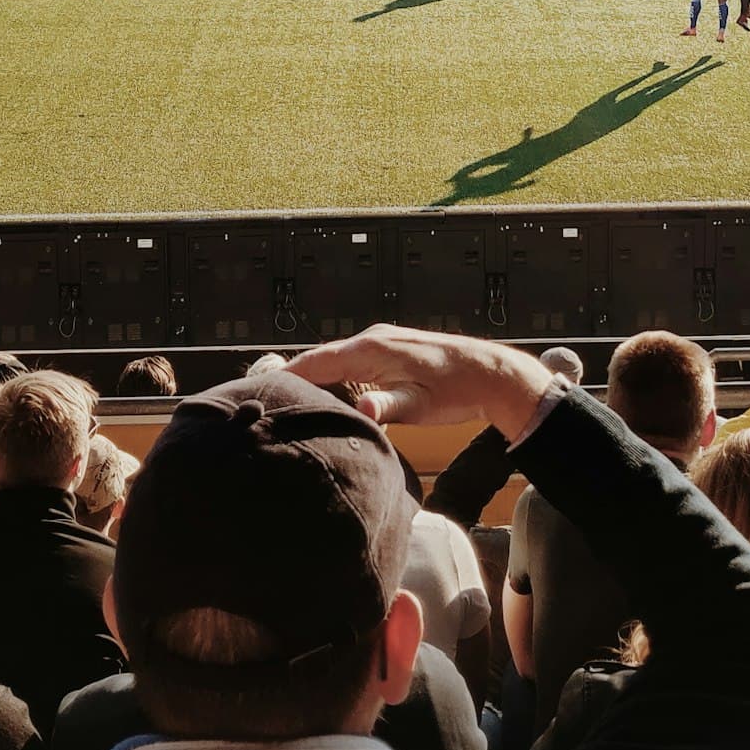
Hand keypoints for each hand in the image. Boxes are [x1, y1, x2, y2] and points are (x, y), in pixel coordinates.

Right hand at [290, 326, 551, 440]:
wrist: (488, 375)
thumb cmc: (455, 389)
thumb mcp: (418, 405)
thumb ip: (386, 407)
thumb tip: (363, 409)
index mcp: (369, 348)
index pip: (314, 362)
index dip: (285, 376)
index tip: (260, 392)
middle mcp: (370, 339)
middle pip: (320, 361)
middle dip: (296, 381)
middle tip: (271, 405)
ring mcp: (380, 344)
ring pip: (336, 364)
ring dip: (319, 383)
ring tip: (295, 407)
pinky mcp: (389, 354)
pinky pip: (353, 366)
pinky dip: (339, 382)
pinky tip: (335, 403)